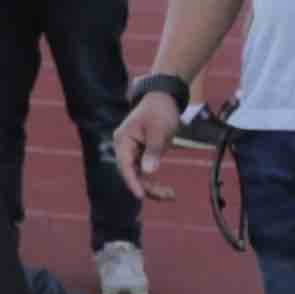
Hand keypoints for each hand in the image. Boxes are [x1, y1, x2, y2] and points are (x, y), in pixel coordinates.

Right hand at [109, 87, 187, 202]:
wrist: (163, 98)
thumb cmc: (159, 110)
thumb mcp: (159, 129)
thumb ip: (154, 150)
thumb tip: (148, 171)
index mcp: (123, 140)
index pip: (124, 166)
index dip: (132, 182)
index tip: (141, 195)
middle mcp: (124, 148)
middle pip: (131, 174)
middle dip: (148, 187)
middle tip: (168, 195)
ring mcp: (133, 153)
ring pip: (139, 177)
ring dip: (153, 188)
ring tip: (171, 195)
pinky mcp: (142, 155)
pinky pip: (145, 173)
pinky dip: (155, 182)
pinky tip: (168, 192)